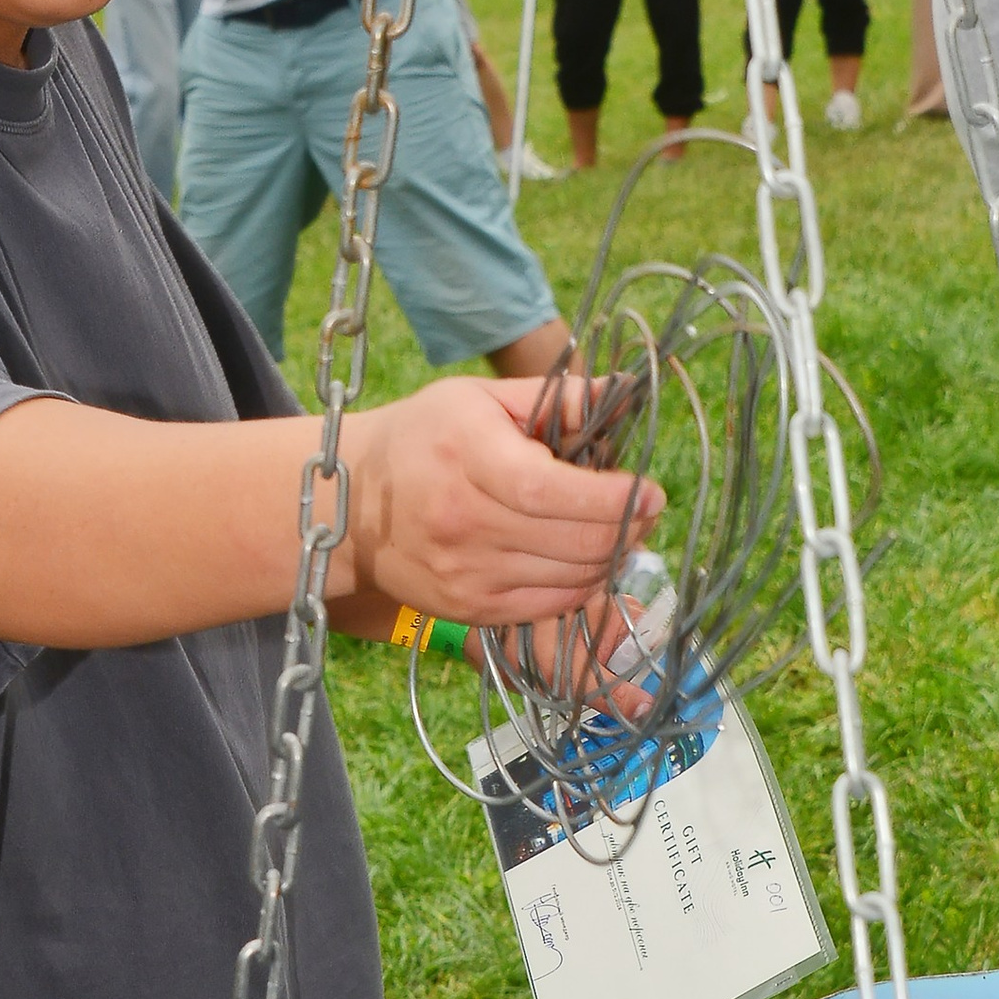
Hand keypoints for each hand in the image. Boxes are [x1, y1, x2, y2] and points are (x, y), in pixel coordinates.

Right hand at [341, 377, 655, 631]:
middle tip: (645, 510)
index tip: (650, 490)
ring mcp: (464, 574)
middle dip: (627, 528)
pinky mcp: (468, 609)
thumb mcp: (478, 398)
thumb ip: (552, 398)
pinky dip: (581, 586)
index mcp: (466, 459)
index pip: (553, 492)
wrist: (348, 505)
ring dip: (610, 558)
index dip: (613, 498)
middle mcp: (461, 523)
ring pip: (570, 579)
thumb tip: (621, 390)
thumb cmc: (423, 438)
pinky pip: (549, 607)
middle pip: (573, 542)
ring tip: (618, 532)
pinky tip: (585, 560)